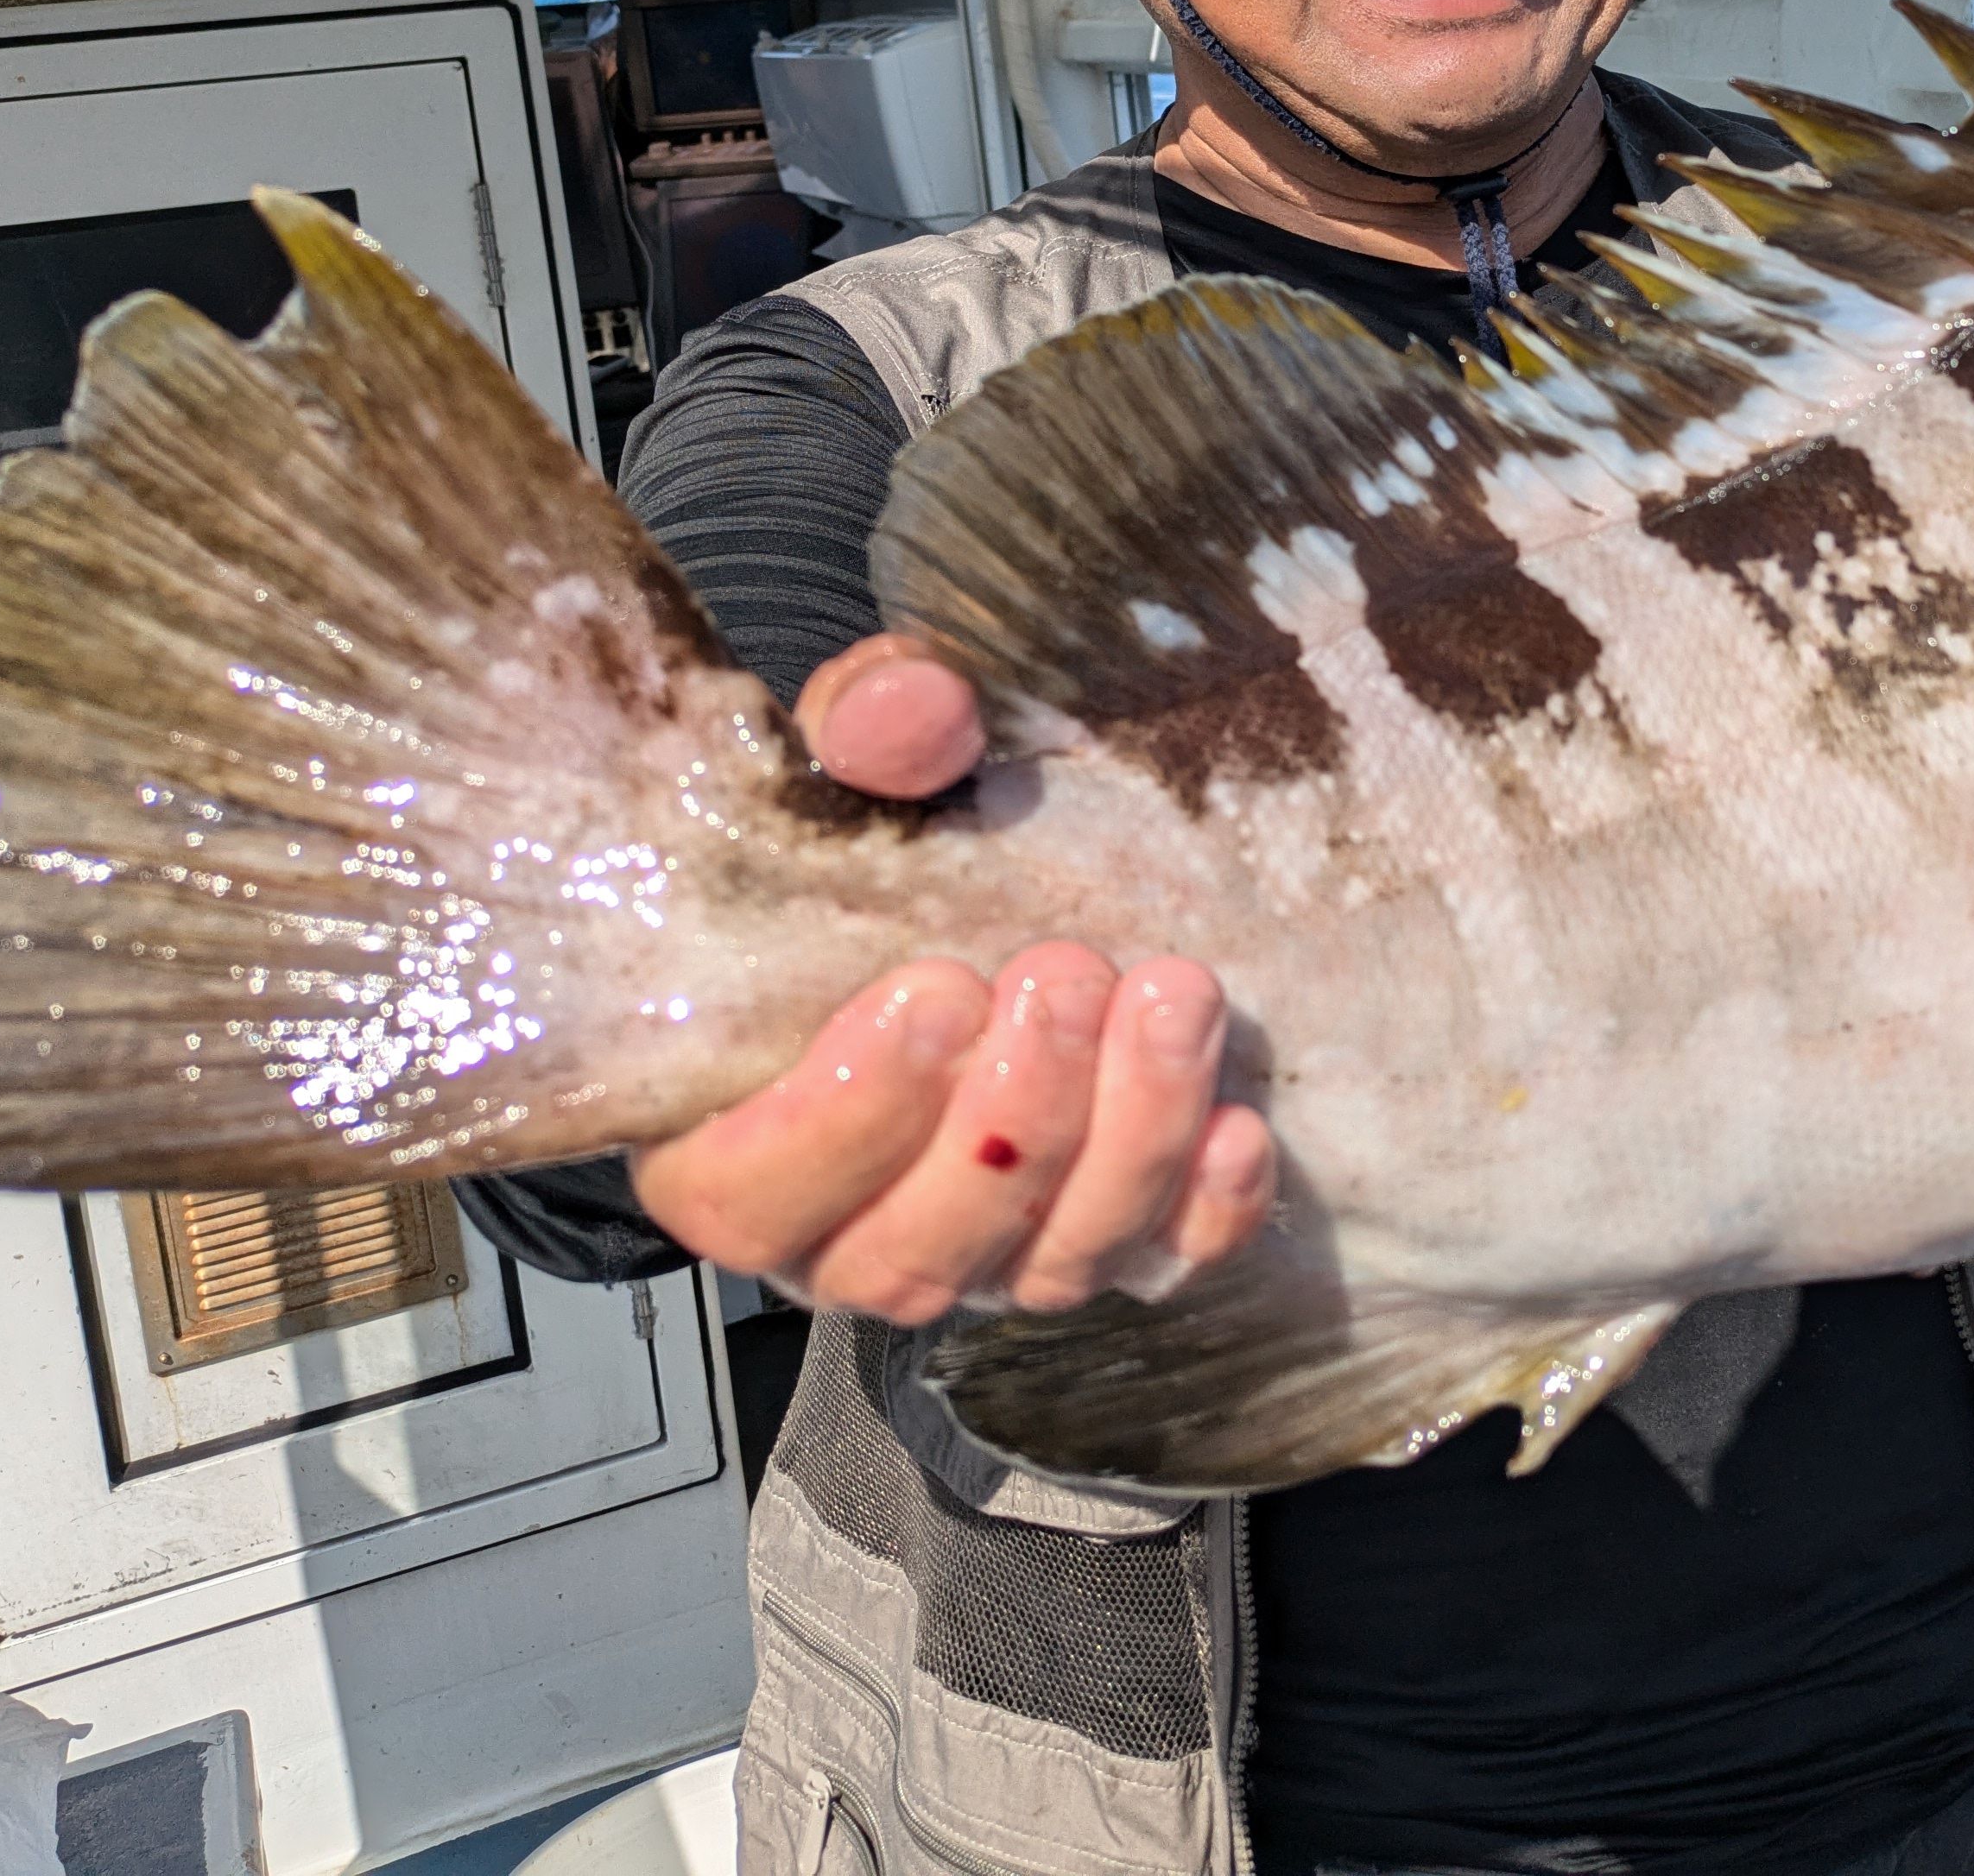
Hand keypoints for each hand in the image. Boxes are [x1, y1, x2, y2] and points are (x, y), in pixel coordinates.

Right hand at [627, 636, 1274, 1321]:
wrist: (968, 893)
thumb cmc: (873, 852)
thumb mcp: (848, 776)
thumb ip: (862, 737)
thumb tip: (913, 708)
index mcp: (734, 1148)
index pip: (755, 1198)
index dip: (843, 1119)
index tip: (934, 992)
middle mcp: (855, 1235)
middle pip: (920, 1245)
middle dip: (1012, 1115)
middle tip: (1066, 972)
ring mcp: (989, 1254)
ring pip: (1050, 1261)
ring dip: (1127, 1135)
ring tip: (1173, 997)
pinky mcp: (1106, 1245)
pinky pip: (1164, 1264)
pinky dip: (1207, 1211)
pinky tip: (1239, 1124)